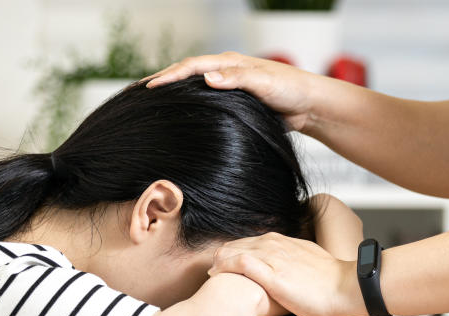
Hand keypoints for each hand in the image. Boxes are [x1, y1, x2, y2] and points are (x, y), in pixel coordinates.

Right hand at [144, 51, 318, 132]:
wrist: (310, 106)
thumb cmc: (291, 89)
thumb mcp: (264, 83)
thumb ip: (237, 79)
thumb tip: (207, 78)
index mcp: (230, 63)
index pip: (191, 66)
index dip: (170, 76)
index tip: (150, 87)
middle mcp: (226, 73)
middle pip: (187, 74)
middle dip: (163, 81)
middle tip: (139, 92)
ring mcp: (229, 89)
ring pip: (195, 90)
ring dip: (174, 95)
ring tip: (152, 104)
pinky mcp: (235, 105)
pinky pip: (207, 105)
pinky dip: (190, 108)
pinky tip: (181, 119)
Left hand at [209, 232, 365, 315]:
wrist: (348, 288)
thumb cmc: (333, 284)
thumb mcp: (310, 264)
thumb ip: (293, 262)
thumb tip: (287, 272)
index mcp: (284, 242)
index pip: (249, 242)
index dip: (233, 254)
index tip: (224, 267)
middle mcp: (275, 244)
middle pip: (236, 245)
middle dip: (222, 258)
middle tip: (212, 274)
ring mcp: (273, 257)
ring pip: (233, 251)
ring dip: (219, 263)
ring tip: (210, 276)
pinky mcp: (272, 274)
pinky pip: (240, 264)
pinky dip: (225, 268)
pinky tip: (216, 277)